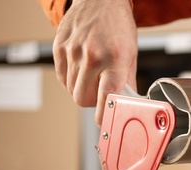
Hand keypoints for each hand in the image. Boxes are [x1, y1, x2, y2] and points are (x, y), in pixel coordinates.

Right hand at [53, 0, 138, 125]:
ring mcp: (73, 50)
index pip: (107, 98)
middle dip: (91, 102)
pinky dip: (70, 78)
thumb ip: (127, 82)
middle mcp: (93, 55)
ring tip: (91, 76)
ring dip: (81, 89)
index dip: (104, 116)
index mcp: (115, 58)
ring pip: (71, 90)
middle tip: (99, 94)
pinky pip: (61, 77)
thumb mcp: (131, 54)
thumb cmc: (118, 26)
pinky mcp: (59, 47)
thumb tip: (126, 106)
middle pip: (82, 99)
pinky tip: (80, 68)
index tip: (105, 123)